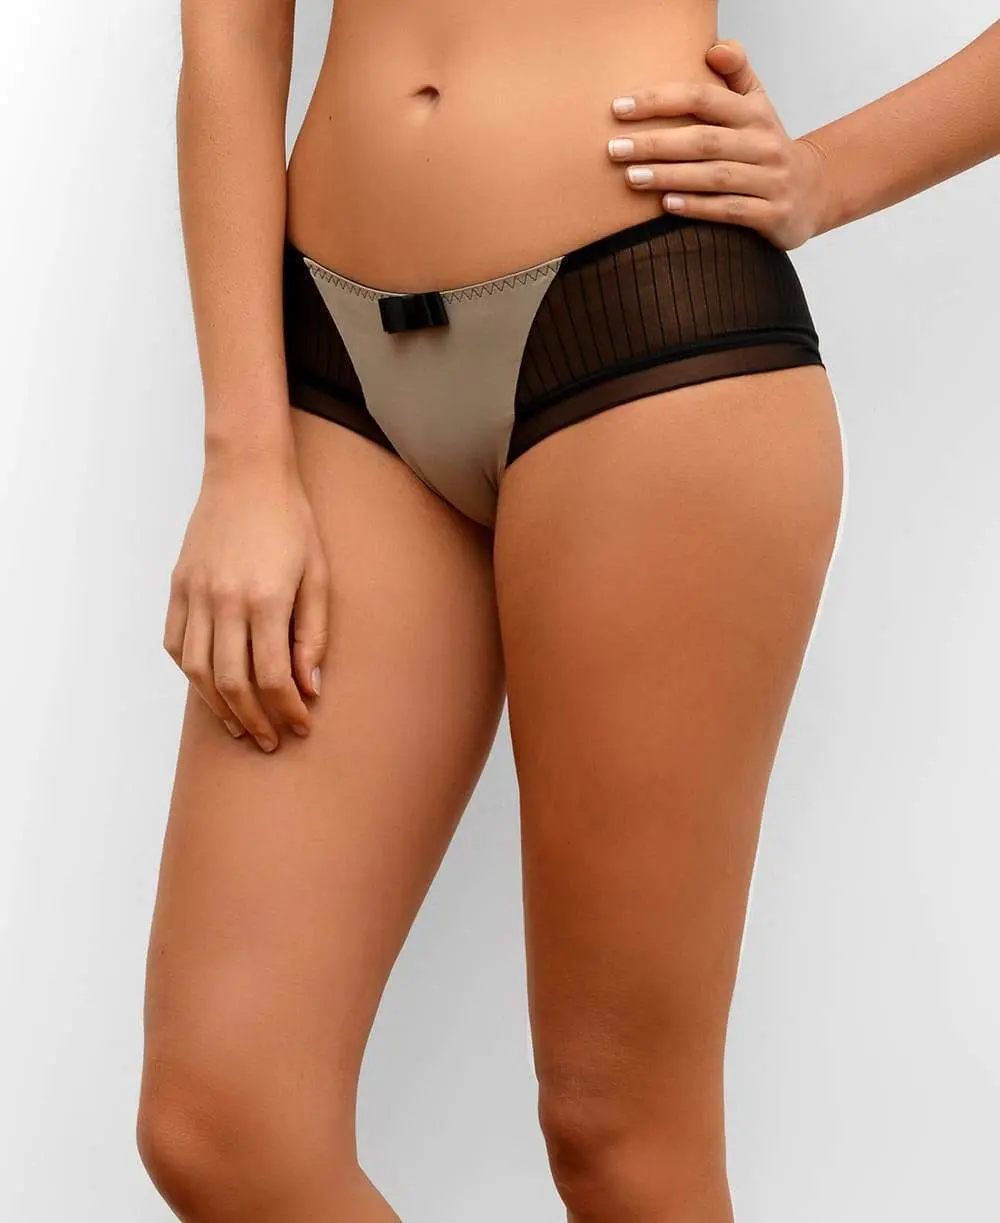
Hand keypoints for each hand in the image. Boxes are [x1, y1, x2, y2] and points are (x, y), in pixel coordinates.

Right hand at [163, 453, 328, 752]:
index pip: (272, 676)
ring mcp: (195, 594)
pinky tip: (211, 689)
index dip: (287, 709)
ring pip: (199, 671)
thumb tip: (310, 687)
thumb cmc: (291, 522)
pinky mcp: (178, 587)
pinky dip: (192, 674)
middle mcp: (224, 601)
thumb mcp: (318, 576)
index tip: (301, 727)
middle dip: (254, 720)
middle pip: (232, 683)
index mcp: (265, 599)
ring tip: (240, 726)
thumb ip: (313, 634)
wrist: (247, 475)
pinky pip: (177, 644)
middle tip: (270, 741)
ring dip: (219, 706)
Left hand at [607, 39, 827, 249]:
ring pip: (714, 176)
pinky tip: (667, 205)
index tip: (619, 108)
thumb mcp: (757, 105)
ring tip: (631, 177)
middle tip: (614, 149)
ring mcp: (770, 180)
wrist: (812, 192)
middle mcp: (763, 143)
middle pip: (703, 140)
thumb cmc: (766, 146)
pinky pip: (730, 210)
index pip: (702, 97)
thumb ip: (736, 73)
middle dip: (656, 143)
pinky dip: (698, 207)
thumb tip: (715, 47)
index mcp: (753, 113)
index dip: (660, 100)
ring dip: (670, 176)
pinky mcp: (773, 214)